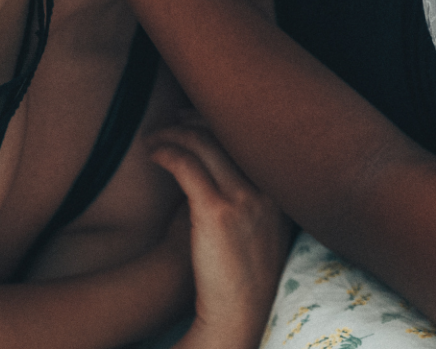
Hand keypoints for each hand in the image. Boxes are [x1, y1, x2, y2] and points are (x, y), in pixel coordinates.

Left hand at [150, 120, 291, 348]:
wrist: (239, 316)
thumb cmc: (241, 275)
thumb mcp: (260, 229)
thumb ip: (248, 195)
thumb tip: (216, 163)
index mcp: (282, 192)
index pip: (251, 138)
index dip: (221, 121)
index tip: (196, 119)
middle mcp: (268, 190)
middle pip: (228, 133)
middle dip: (195, 121)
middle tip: (172, 121)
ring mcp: (245, 199)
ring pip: (204, 143)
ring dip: (174, 134)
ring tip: (155, 140)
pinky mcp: (216, 211)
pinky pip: (186, 164)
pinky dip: (165, 152)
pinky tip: (153, 155)